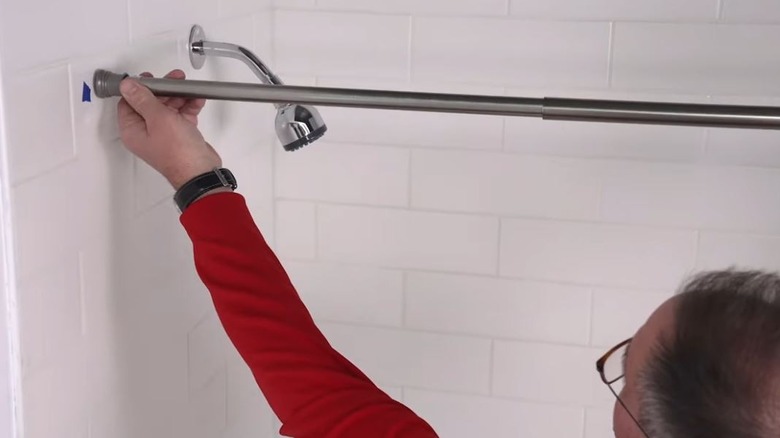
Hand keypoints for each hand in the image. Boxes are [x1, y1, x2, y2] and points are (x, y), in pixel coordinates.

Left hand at [117, 70, 221, 189]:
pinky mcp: (180, 136)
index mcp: (133, 130)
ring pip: (167, 108)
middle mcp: (146, 133)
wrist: (201, 172)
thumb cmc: (179, 154)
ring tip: (187, 88)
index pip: (128, 103)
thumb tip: (127, 85)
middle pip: (149, 103)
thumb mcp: (158, 118)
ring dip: (179, 96)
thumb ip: (142, 99)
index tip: (149, 78)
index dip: (138, 88)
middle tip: (173, 80)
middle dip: (163, 90)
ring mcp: (163, 134)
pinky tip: (196, 99)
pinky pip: (181, 115)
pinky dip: (189, 106)